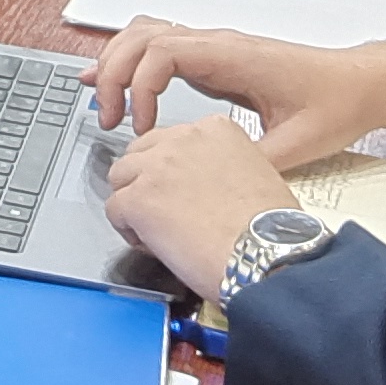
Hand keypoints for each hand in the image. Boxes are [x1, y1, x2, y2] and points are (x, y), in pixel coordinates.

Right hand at [84, 17, 385, 167]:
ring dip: (118, 62)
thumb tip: (216, 183)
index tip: (142, 129)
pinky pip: (160, 46)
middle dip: (114, 73)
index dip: (141, 88)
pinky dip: (133, 61)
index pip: (163, 52)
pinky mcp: (214, 59)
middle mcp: (218, 44)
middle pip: (142, 35)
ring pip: (146, 33)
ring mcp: (214, 47)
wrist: (360, 84)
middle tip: (108, 117)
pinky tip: (119, 83)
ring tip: (101, 98)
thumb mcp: (299, 142)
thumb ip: (254, 161)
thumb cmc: (336, 103)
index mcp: (234, 56)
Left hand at [102, 115, 298, 300]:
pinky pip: (114, 210)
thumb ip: (221, 165)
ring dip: (133, 203)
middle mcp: (182, 139)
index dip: (174, 171)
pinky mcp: (139, 199)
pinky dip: (127, 229)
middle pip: (141, 154)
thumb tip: (201, 181)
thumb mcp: (255, 172)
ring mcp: (156, 167)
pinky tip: (151, 244)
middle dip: (147, 182)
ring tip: (156, 229)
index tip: (182, 190)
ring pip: (121, 178)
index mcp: (215, 128)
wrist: (265, 255)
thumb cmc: (271, 227)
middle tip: (164, 210)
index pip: (172, 140)